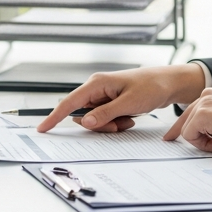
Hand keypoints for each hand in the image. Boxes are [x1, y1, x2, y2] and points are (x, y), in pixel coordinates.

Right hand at [37, 64, 206, 132]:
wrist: (169, 83)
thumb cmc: (151, 87)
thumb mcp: (129, 103)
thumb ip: (105, 114)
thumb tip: (84, 123)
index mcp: (96, 83)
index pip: (69, 102)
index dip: (54, 116)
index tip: (42, 128)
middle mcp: (96, 88)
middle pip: (82, 115)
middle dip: (98, 125)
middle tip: (118, 125)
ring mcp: (103, 96)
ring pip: (94, 120)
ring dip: (110, 125)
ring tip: (128, 118)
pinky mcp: (110, 102)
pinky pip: (105, 119)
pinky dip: (116, 123)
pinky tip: (130, 117)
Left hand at [163, 85, 211, 152]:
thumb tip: (210, 134)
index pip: (196, 108)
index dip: (186, 123)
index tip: (176, 133)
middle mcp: (208, 94)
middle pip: (187, 116)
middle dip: (179, 131)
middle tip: (169, 139)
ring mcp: (203, 103)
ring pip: (189, 129)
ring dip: (206, 142)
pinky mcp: (201, 115)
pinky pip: (190, 136)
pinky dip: (204, 145)